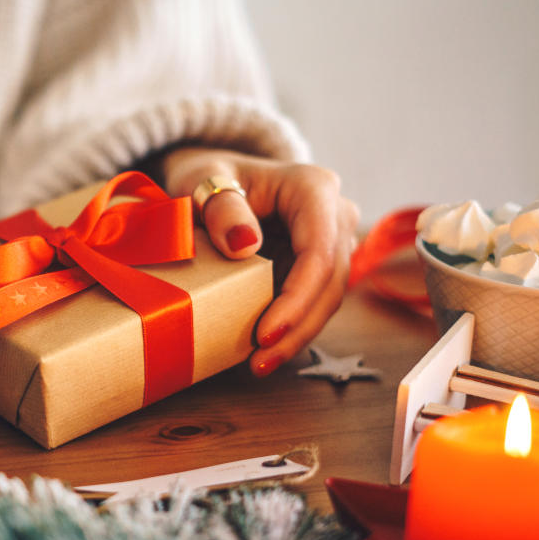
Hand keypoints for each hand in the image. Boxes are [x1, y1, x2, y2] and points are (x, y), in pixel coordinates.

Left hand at [160, 147, 358, 375]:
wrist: (217, 177)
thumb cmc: (210, 176)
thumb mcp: (204, 181)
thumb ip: (222, 208)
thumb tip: (245, 245)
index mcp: (312, 187)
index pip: (318, 250)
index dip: (297, 298)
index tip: (265, 333)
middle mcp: (334, 212)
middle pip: (331, 280)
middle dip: (299, 326)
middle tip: (261, 361)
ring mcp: (333, 237)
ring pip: (330, 296)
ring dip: (299, 334)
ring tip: (261, 363)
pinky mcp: (321, 261)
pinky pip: (316, 298)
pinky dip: (295, 325)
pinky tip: (267, 350)